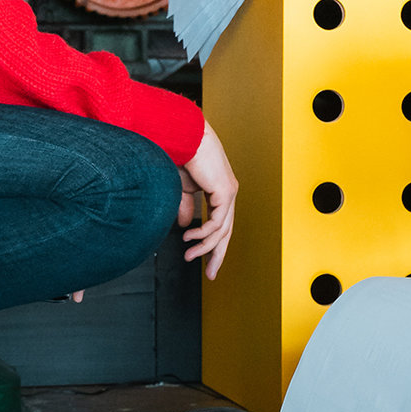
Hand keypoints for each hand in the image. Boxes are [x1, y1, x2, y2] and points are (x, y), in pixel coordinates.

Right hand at [177, 121, 237, 279]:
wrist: (183, 138)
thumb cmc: (182, 157)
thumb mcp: (181, 190)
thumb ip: (185, 208)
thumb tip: (186, 226)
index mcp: (219, 192)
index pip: (220, 224)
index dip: (212, 244)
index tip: (205, 261)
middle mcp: (227, 193)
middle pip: (226, 231)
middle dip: (217, 254)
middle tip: (210, 273)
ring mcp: (229, 192)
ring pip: (222, 230)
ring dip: (204, 246)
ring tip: (189, 254)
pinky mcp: (226, 191)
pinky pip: (217, 222)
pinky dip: (203, 233)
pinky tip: (190, 237)